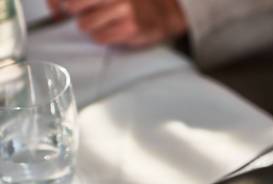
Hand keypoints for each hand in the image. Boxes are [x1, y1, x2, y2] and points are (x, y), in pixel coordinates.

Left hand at [47, 0, 186, 46]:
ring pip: (85, 24)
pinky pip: (100, 37)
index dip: (57, 2)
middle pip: (73, 6)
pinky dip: (104, 36)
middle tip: (91, 13)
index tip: (58, 8)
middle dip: (78, 12)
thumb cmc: (132, 1)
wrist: (165, 12)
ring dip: (92, 26)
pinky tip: (115, 29)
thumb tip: (54, 7)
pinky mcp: (130, 27)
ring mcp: (123, 9)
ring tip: (108, 21)